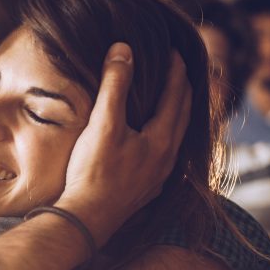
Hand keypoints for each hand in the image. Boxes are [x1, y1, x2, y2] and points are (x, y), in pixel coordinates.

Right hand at [58, 47, 190, 245]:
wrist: (86, 219)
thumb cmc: (93, 173)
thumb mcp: (103, 124)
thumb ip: (115, 85)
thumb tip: (124, 50)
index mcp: (162, 140)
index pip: (177, 95)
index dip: (176, 70)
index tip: (173, 50)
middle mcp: (167, 158)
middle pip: (183, 116)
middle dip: (182, 90)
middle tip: (179, 69)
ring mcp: (158, 176)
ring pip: (176, 137)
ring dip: (176, 115)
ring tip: (171, 100)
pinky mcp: (146, 189)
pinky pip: (164, 155)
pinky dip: (164, 137)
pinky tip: (154, 141)